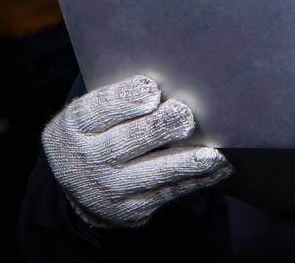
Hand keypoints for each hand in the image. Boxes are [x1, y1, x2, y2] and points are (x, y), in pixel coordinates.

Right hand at [41, 74, 233, 227]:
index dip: (126, 100)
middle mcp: (89, 159)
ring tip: (212, 155)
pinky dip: (196, 180)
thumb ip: (121, 97)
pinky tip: (218, 168)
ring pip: (152, 173)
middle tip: (185, 117)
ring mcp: (110, 188)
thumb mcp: (93, 111)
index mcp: (78, 125)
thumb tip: (163, 86)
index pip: (100, 110)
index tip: (152, 90)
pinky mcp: (131, 209)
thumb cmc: (96, 133)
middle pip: (127, 142)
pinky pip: (168, 193)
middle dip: (159, 129)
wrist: (76, 185)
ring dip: (185, 163)